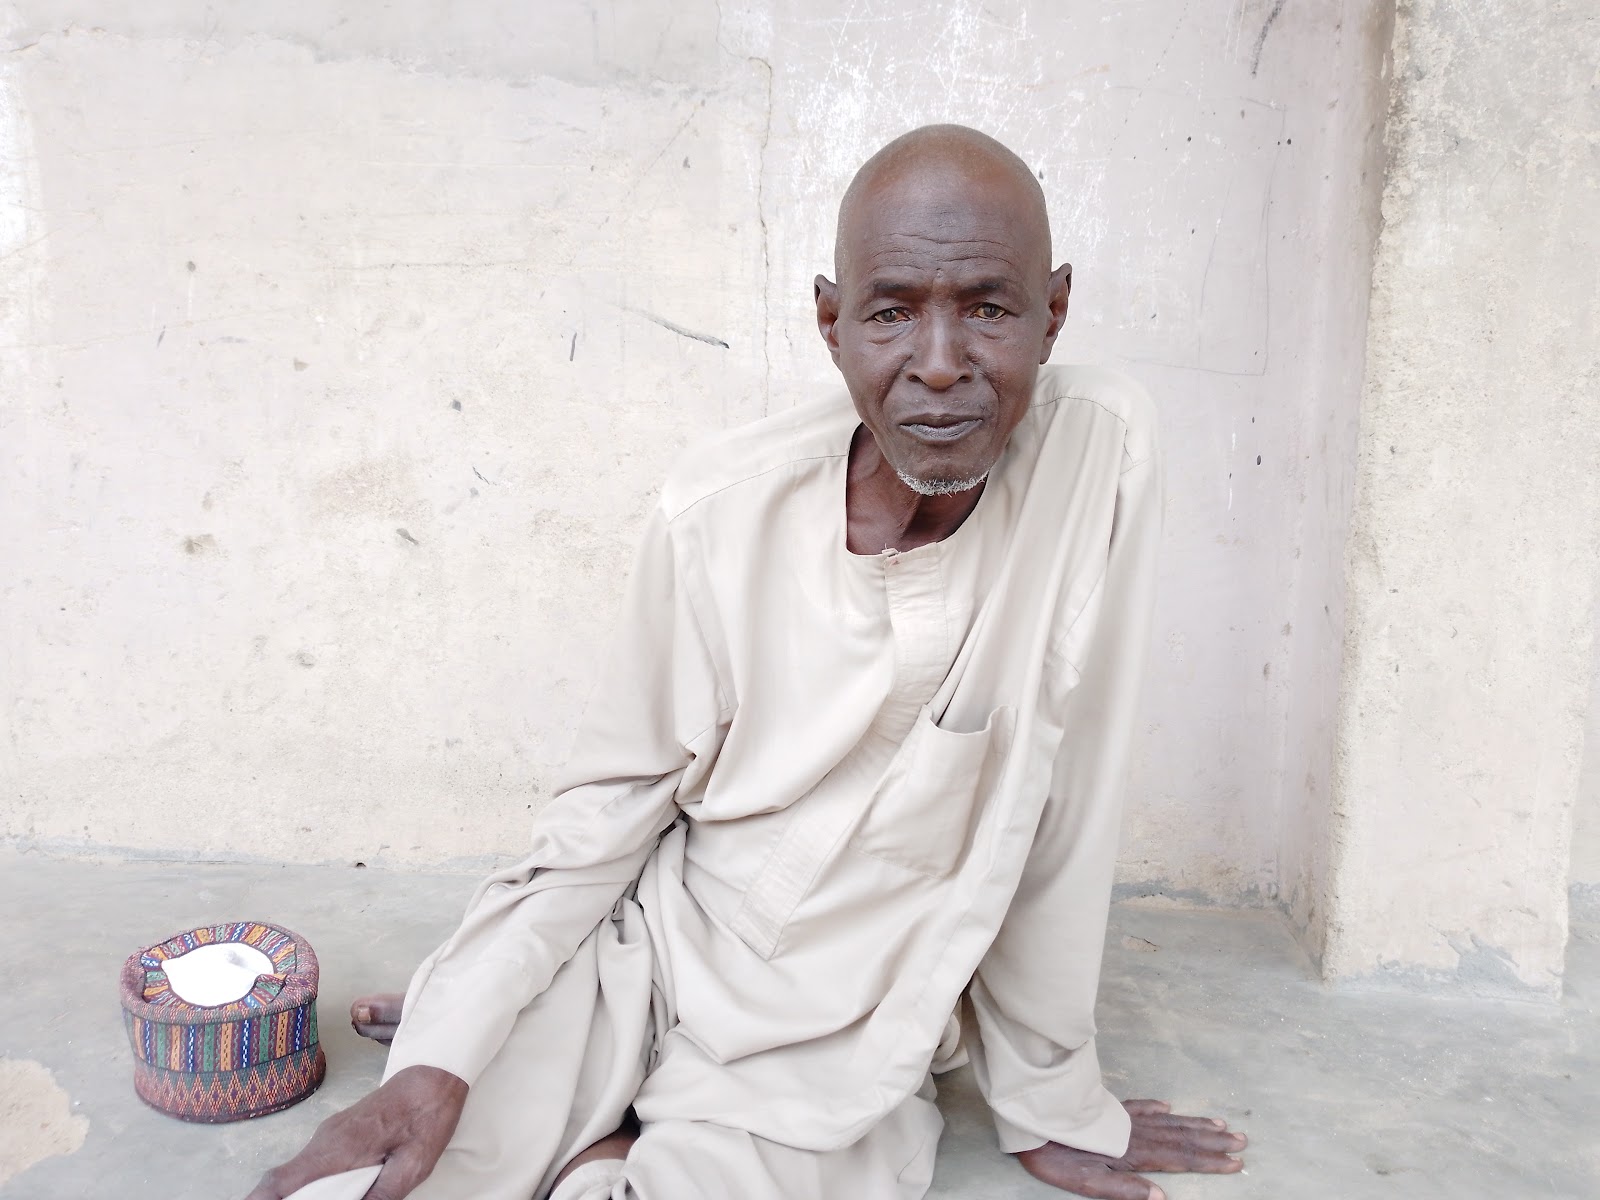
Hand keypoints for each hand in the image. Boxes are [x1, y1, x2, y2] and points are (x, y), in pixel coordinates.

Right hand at [244, 1065, 467, 1199]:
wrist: (434, 1078)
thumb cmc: (425, 1119)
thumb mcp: (412, 1167)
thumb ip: (382, 1195)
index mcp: (338, 1149)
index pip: (282, 1180)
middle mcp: (326, 1140)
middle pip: (283, 1180)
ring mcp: (330, 1134)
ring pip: (297, 1172)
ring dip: (295, 1195)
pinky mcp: (340, 1134)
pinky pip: (313, 1164)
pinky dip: (309, 1185)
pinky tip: (327, 1195)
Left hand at [1014, 1099, 1245, 1199]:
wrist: (1033, 1123)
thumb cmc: (1058, 1159)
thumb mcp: (1088, 1184)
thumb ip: (1125, 1190)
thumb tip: (1162, 1197)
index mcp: (1134, 1154)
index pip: (1180, 1158)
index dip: (1209, 1162)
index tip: (1236, 1162)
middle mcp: (1134, 1133)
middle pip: (1182, 1137)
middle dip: (1213, 1141)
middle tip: (1242, 1140)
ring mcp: (1124, 1119)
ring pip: (1168, 1121)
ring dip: (1195, 1124)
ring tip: (1221, 1125)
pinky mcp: (1109, 1110)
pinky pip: (1141, 1107)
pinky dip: (1158, 1108)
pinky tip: (1169, 1107)